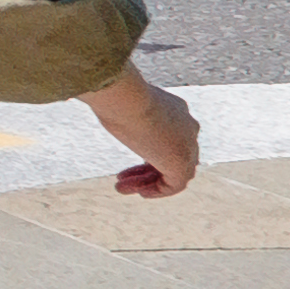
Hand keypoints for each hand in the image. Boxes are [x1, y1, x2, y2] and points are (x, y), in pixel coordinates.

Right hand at [80, 65, 203, 198]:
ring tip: (121, 189)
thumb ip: (121, 107)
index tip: (126, 161)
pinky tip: (141, 193)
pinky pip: (174, 184)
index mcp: (176, 110)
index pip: (167, 137)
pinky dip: (158, 191)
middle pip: (171, 156)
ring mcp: (187, 145)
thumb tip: (102, 101)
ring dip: (147, 182)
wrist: (125, 96)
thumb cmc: (115, 95)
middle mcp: (187, 127)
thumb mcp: (119, 101)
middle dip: (146, 170)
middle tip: (121, 178)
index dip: (146, 153)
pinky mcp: (181, 162)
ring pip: (173, 171)